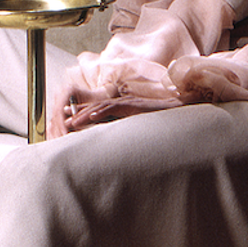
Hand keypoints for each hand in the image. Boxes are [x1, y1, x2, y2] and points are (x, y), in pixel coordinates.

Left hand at [48, 65, 179, 134]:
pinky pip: (115, 108)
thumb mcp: (144, 128)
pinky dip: (101, 112)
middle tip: (62, 122)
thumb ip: (131, 131)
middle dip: (78, 114)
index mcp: (124, 108)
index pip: (99, 111)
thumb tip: (120, 143)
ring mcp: (128, 103)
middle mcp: (123, 103)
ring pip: (101, 107)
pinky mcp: (134, 106)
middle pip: (95, 107)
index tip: (70, 123)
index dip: (83, 116)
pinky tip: (91, 116)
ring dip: (85, 114)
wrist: (184, 111)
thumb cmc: (166, 124)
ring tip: (71, 121)